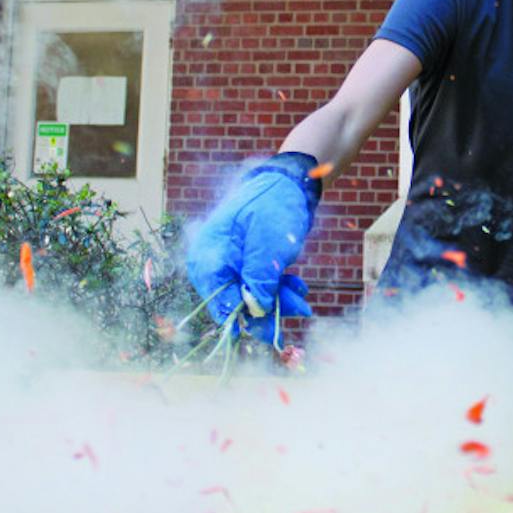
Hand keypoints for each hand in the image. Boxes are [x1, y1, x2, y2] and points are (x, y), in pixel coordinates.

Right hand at [186, 153, 320, 343]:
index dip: (243, 319)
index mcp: (210, 256)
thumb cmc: (274, 206)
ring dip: (278, 299)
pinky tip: (297, 285)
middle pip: (236, 301)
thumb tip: (256, 311)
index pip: (219, 301)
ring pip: (250, 296)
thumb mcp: (269, 244)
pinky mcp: (244, 263)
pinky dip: (278, 288)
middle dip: (269, 308)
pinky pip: (257, 285)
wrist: (286, 182)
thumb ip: (260, 278)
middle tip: (302, 308)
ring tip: (302, 293)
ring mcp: (229, 263)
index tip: (269, 330)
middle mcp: (213, 263)